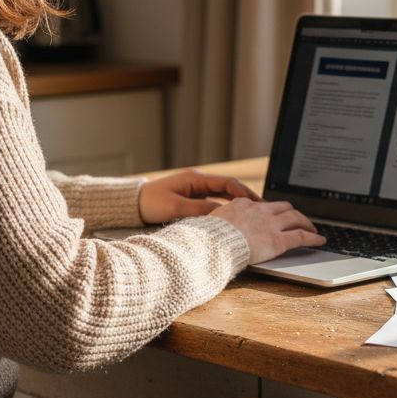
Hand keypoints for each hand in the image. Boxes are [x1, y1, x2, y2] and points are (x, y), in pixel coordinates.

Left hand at [138, 168, 259, 223]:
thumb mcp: (175, 208)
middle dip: (247, 199)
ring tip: (254, 215)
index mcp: (196, 179)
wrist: (132, 205)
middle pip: (230, 188)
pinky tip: (235, 218)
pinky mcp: (192, 199)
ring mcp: (196, 190)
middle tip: (264, 210)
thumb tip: (223, 215)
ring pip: (224, 195)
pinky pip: (215, 202)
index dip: (245, 193)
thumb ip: (199, 211)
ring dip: (239, 204)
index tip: (257, 205)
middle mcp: (198, 182)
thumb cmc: (150, 204)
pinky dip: (227, 209)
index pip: (228, 183)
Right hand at [210, 199, 325, 263]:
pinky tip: (320, 240)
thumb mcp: (210, 222)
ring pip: (296, 218)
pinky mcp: (277, 240)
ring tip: (313, 228)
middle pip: (284, 207)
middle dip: (294, 213)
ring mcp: (270, 224)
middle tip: (299, 220)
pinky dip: (313, 237)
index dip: (272, 210)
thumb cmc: (207, 238)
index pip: (262, 204)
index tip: (275, 215)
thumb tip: (214, 222)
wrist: (212, 244)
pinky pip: (301, 236)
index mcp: (242, 205)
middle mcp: (259, 210)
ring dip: (307, 222)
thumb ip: (219, 220)